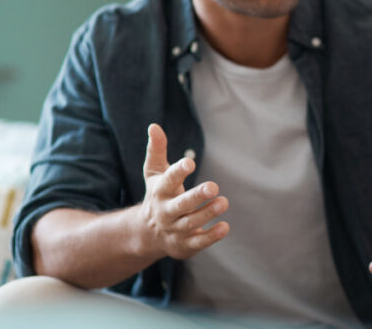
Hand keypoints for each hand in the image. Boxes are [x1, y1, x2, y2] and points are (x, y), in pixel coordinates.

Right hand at [138, 124, 228, 259]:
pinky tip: (224, 227)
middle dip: (196, 197)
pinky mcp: (184, 245)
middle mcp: (165, 212)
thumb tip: (154, 126)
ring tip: (223, 202)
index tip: (190, 163)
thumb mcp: (155, 173)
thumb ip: (157, 150)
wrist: (147, 233)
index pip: (168, 181)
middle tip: (213, 186)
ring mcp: (174, 230)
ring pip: (191, 223)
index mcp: (159, 192)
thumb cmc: (157, 195)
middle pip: (180, 206)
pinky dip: (211, 236)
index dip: (178, 172)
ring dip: (207, 213)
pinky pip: (198, 242)